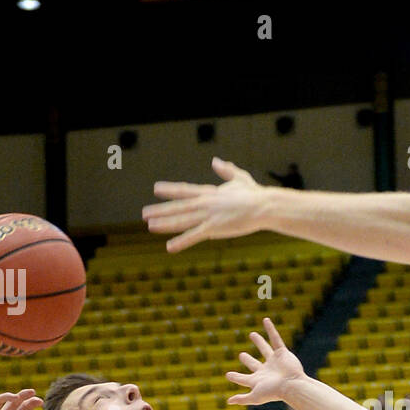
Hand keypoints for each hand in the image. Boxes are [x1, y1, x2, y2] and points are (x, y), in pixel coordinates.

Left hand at [143, 158, 265, 251]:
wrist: (264, 206)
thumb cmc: (255, 193)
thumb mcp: (240, 179)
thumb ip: (227, 170)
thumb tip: (216, 161)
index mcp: (210, 193)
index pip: (185, 190)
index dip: (170, 190)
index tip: (156, 189)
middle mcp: (205, 203)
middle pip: (178, 207)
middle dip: (160, 210)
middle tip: (144, 213)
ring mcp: (208, 216)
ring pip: (181, 220)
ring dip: (164, 223)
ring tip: (149, 225)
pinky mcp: (214, 228)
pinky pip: (194, 236)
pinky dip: (181, 242)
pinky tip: (169, 247)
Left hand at [225, 318, 305, 406]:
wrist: (292, 385)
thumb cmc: (273, 392)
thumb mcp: (255, 396)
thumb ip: (242, 399)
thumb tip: (228, 402)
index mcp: (258, 380)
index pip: (244, 378)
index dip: (236, 377)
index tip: (228, 375)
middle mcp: (266, 371)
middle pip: (254, 364)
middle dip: (248, 360)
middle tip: (241, 355)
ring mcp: (275, 361)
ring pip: (265, 349)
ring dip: (259, 342)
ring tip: (252, 334)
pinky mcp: (283, 353)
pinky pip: (276, 339)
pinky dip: (271, 329)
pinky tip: (266, 320)